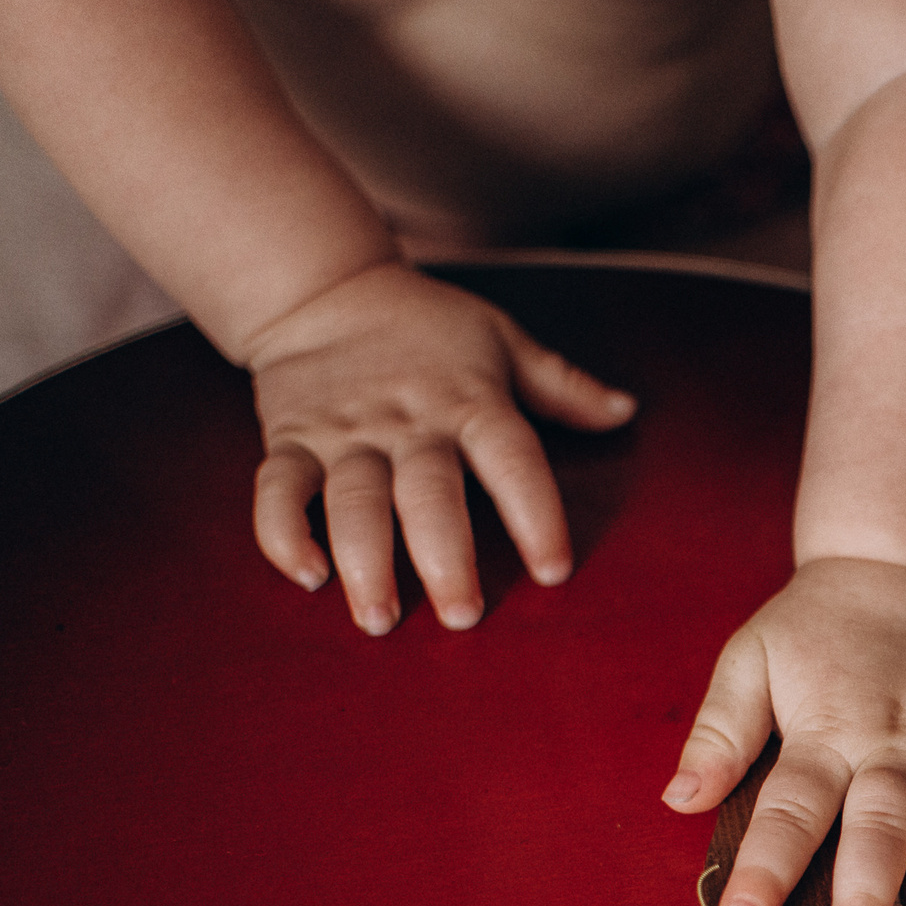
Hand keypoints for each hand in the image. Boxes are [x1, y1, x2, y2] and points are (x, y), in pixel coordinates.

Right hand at [242, 263, 635, 632]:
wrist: (324, 288)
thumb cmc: (427, 326)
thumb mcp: (503, 340)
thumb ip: (563, 385)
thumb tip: (626, 411)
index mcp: (471, 401)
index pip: (512, 458)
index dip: (536, 514)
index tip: (554, 571)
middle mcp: (409, 423)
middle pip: (428, 493)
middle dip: (445, 557)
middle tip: (462, 616)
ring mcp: (345, 434)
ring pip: (353, 500)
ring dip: (364, 560)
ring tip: (380, 618)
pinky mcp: (291, 441)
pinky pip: (278, 489)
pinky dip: (284, 533)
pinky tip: (308, 576)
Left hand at [664, 557, 905, 905]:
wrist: (904, 562)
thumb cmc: (820, 623)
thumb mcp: (751, 658)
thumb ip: (719, 731)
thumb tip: (680, 798)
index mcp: (827, 727)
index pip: (790, 810)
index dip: (765, 869)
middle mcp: (896, 737)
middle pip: (881, 826)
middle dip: (866, 898)